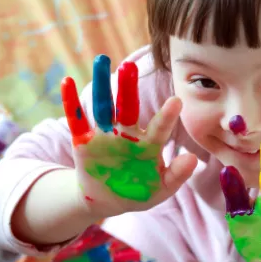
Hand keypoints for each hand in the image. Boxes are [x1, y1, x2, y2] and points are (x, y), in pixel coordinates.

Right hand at [61, 54, 196, 218]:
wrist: (108, 201)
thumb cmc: (140, 192)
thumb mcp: (161, 189)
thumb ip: (176, 176)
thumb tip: (193, 159)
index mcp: (149, 145)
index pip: (159, 128)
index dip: (167, 116)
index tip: (177, 101)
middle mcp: (128, 134)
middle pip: (128, 107)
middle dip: (128, 88)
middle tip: (130, 66)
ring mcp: (106, 136)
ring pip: (103, 106)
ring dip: (101, 85)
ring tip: (102, 61)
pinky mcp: (84, 142)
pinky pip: (77, 120)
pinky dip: (71, 103)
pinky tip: (67, 82)